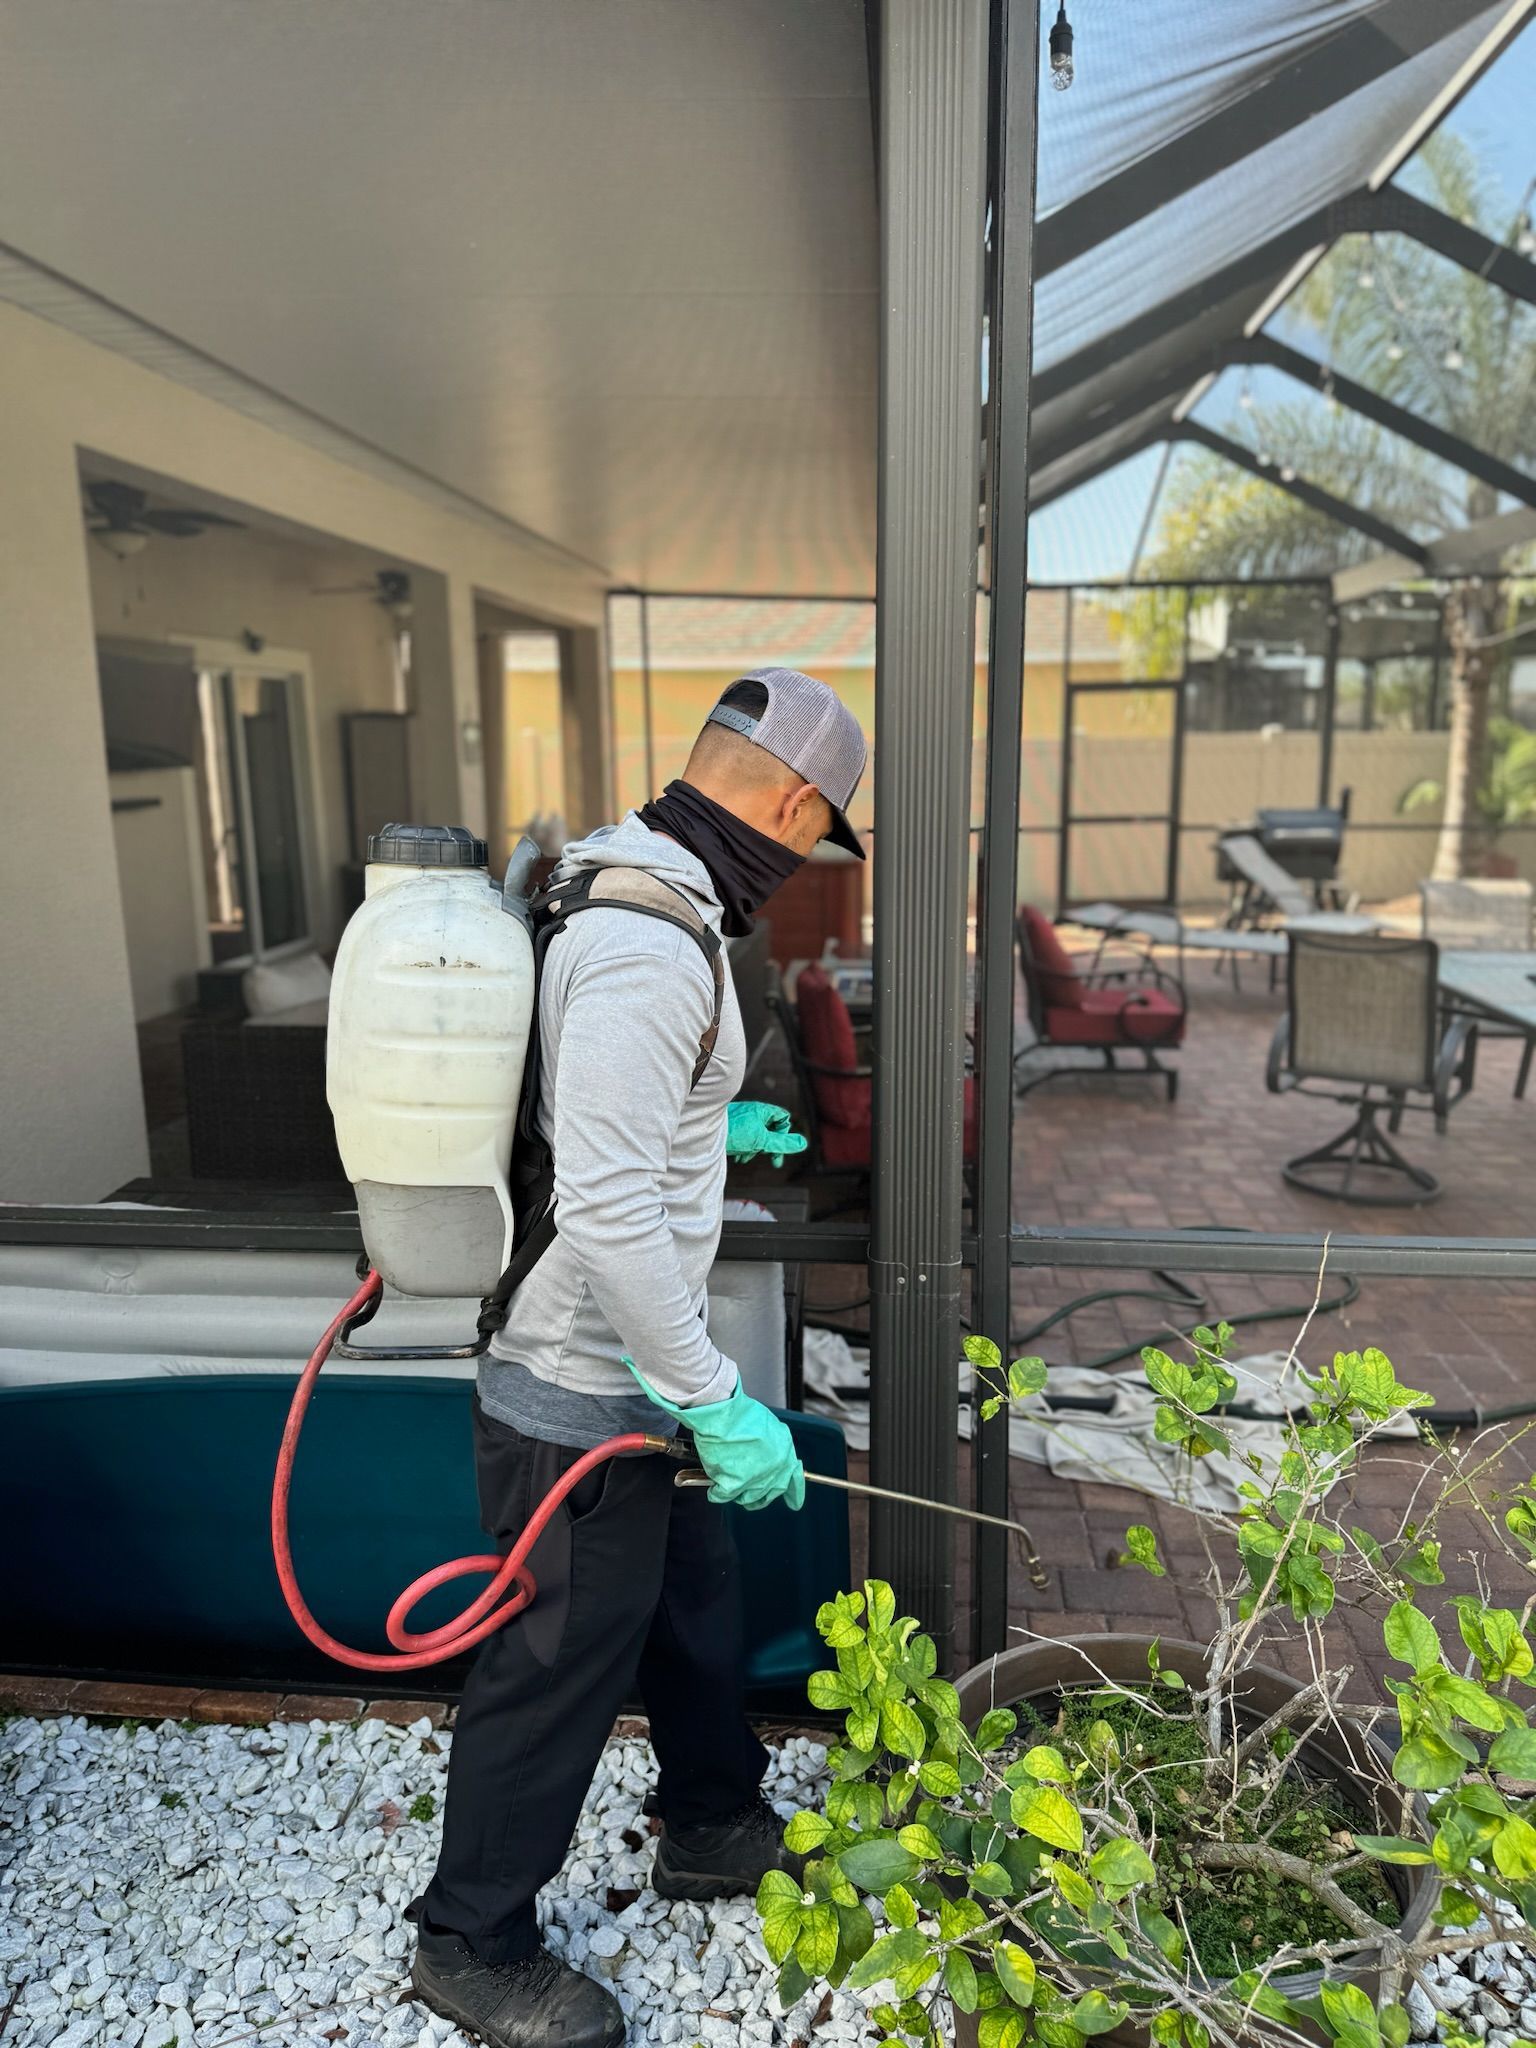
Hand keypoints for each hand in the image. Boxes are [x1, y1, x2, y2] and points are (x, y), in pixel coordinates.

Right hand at [622, 1357, 805, 1510]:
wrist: (722, 1412)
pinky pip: (723, 1495)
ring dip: (737, 1492)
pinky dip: (716, 1491)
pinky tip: (714, 1486)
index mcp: (784, 1453)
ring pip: (746, 1497)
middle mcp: (773, 1469)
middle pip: (768, 1492)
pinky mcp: (733, 1484)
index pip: (794, 1480)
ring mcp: (754, 1479)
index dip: (794, 1493)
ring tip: (728, 1481)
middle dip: (759, 1495)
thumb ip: (774, 1445)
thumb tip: (767, 1456)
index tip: (794, 1502)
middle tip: (749, 1492)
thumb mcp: (770, 1426)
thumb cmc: (741, 1413)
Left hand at [725, 1100, 807, 1168]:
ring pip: (757, 1135)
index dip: (784, 1134)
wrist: (703, 1133)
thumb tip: (803, 1144)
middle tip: (773, 1161)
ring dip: (755, 1149)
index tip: (779, 1150)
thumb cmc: (733, 1132)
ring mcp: (741, 1118)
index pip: (782, 1119)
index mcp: (761, 1110)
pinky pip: (744, 1137)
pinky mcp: (731, 1127)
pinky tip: (738, 1156)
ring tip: (746, 1157)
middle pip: (770, 1129)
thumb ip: (782, 1143)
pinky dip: (744, 1148)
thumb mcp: (761, 1140)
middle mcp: (752, 1112)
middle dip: (769, 1146)